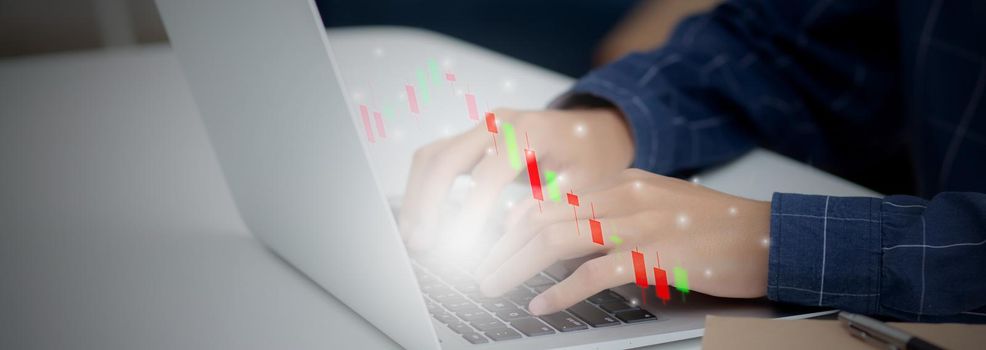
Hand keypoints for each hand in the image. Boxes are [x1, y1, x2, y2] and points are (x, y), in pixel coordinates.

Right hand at [398, 108, 633, 249]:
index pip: (488, 173)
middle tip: (422, 245)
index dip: (471, 212)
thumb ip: (550, 202)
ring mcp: (480, 128)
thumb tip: (511, 227)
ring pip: (432, 157)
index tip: (458, 246)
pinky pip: (434, 160)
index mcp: (529, 131)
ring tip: (413, 239)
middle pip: (446, 159)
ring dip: (417, 198)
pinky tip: (418, 220)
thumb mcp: (584, 181)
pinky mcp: (469, 139)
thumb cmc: (590, 156)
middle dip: (428, 204)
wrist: (589, 129)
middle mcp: (498, 123)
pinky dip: (421, 189)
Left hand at [476, 169, 770, 314]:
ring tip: (492, 284)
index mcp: (624, 183)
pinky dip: (560, 290)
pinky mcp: (653, 255)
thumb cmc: (715, 228)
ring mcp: (638, 224)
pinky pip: (593, 274)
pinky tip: (542, 304)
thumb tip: (572, 237)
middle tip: (479, 268)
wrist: (768, 236)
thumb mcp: (659, 208)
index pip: (554, 199)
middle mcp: (625, 197)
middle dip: (504, 245)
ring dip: (518, 264)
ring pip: (559, 239)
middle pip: (546, 217)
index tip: (493, 244)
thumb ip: (616, 215)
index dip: (516, 223)